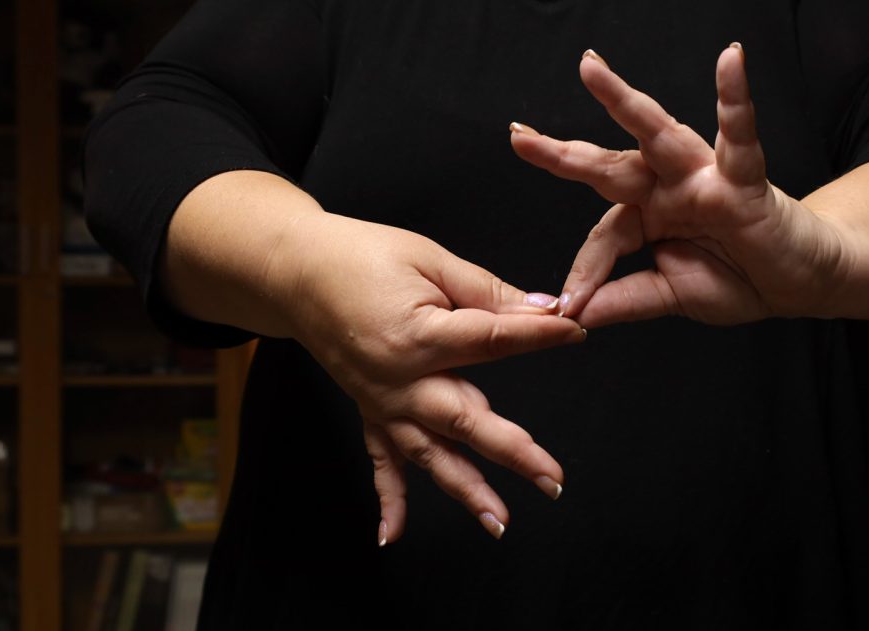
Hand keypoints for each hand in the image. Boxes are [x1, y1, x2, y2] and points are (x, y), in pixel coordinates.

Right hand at [282, 213, 584, 544]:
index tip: (575, 331)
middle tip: (553, 479)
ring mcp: (383, 402)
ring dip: (466, 490)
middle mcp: (400, 380)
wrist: (294, 271)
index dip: (539, 334)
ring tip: (500, 522)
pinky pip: (379, 461)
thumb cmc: (360, 256)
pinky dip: (387, 499)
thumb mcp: (429, 259)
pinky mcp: (369, 409)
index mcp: (418, 336)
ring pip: (431, 454)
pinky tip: (392, 536)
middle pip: (467, 421)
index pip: (493, 340)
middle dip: (514, 452)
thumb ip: (485, 290)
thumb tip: (541, 308)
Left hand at [510, 45, 849, 327]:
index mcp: (649, 216)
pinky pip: (739, 136)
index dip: (587, 270)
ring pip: (657, 135)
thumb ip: (625, 300)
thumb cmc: (741, 279)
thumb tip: (574, 315)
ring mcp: (703, 178)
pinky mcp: (743, 178)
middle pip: (609, 165)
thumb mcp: (670, 295)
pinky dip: (735, 99)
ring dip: (623, 102)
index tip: (571, 304)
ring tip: (590, 70)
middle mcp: (668, 188)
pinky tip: (730, 61)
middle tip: (519, 136)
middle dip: (564, 153)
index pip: (604, 236)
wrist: (799, 283)